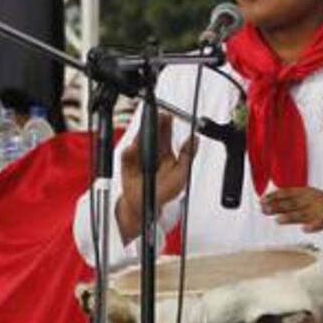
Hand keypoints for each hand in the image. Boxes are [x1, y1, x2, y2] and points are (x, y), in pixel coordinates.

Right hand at [116, 112, 196, 240]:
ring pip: (138, 142)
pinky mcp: (128, 165)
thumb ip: (187, 156)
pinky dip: (128, 153)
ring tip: (144, 130)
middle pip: (152, 135)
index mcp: (165, 153)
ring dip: (140, 135)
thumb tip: (195, 139)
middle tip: (155, 117)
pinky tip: (131, 150)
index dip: (166, 124)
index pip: (165, 134)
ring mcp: (139, 157)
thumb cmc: (163, 192)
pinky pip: (126, 157)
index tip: (167, 116)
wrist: (145, 206)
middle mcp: (151, 152)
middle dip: (153, 125)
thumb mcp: (182, 174)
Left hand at [259, 185, 322, 239]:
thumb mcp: (316, 204)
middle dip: (277, 206)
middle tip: (263, 209)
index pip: (289, 192)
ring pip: (303, 213)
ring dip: (290, 216)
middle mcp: (315, 200)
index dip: (275, 196)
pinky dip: (313, 226)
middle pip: (292, 202)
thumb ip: (299, 205)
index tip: (262, 200)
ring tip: (277, 220)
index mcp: (311, 193)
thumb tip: (279, 207)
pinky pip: (321, 223)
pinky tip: (306, 229)